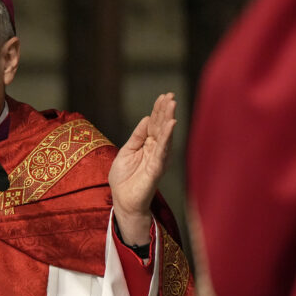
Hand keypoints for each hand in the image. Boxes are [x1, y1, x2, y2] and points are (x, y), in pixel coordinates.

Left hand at [108, 93, 176, 245]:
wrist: (123, 200)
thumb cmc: (123, 179)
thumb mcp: (126, 151)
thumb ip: (137, 136)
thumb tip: (147, 118)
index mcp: (147, 145)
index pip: (154, 124)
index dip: (158, 110)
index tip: (164, 95)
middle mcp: (155, 150)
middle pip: (161, 126)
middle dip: (165, 110)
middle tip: (170, 95)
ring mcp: (157, 159)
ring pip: (165, 136)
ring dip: (168, 119)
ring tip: (172, 104)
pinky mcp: (157, 168)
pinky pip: (163, 150)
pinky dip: (167, 137)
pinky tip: (171, 124)